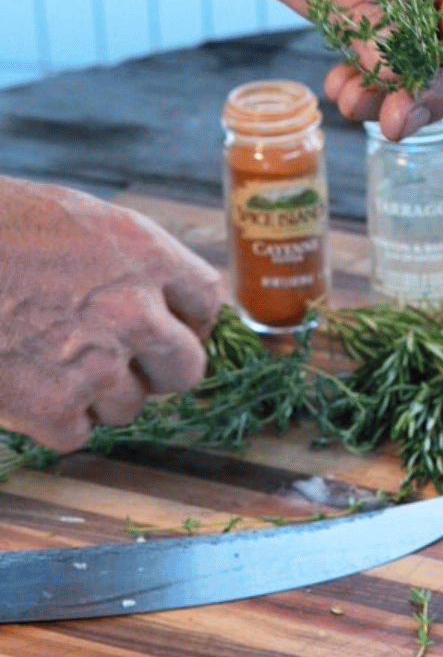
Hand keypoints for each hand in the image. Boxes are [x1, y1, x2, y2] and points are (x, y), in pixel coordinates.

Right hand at [0, 179, 225, 453]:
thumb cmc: (2, 228)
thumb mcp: (86, 222)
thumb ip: (138, 261)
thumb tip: (176, 303)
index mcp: (148, 256)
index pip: (208, 301)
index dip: (188, 316)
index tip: (172, 323)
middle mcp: (135, 312)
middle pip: (188, 368)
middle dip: (160, 368)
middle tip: (121, 357)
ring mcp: (97, 364)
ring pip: (130, 407)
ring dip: (100, 394)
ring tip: (51, 359)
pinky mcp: (52, 408)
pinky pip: (80, 434)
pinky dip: (54, 420)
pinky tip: (24, 383)